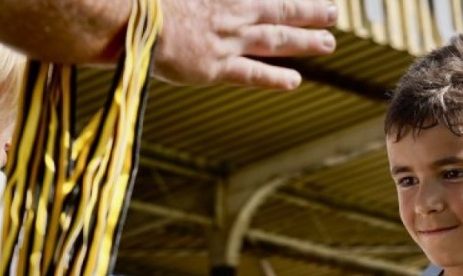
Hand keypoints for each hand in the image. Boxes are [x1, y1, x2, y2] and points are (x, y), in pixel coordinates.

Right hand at [156, 0, 337, 88]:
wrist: (129, 20)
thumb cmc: (149, 0)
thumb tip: (234, 7)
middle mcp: (232, 13)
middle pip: (281, 11)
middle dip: (310, 12)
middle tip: (333, 14)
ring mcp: (226, 41)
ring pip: (275, 39)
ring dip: (304, 41)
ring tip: (327, 43)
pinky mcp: (214, 67)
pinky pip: (252, 73)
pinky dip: (274, 77)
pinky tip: (294, 81)